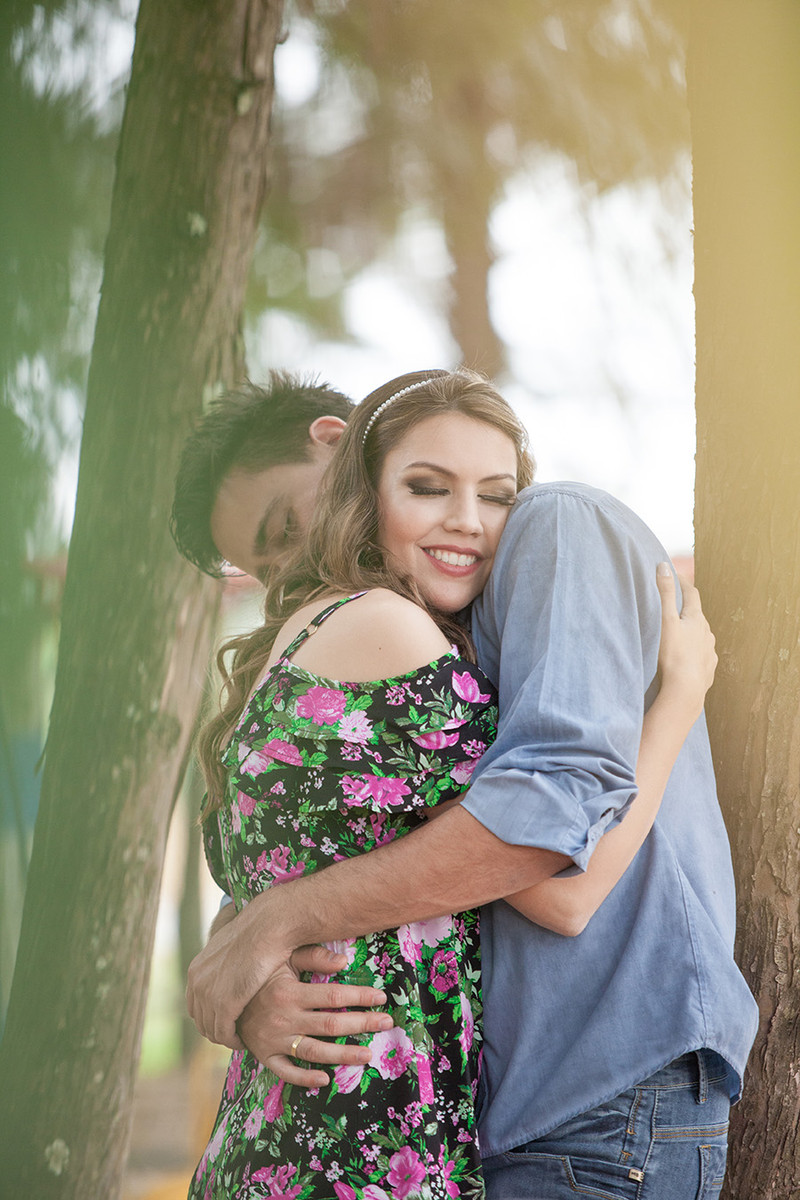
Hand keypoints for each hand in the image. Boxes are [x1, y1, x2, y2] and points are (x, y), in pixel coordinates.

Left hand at [186, 896, 287, 1047]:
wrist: (265, 928)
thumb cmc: (256, 934)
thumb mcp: (231, 948)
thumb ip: (224, 963)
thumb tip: (232, 969)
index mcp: (196, 970)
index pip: (195, 1005)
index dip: (209, 1017)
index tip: (226, 1022)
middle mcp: (196, 984)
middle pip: (201, 1020)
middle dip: (216, 1030)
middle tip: (234, 1035)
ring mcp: (208, 996)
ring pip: (211, 1030)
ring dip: (225, 1038)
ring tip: (241, 1039)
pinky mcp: (223, 1005)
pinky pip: (224, 1033)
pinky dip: (233, 1041)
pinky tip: (244, 1040)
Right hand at [237, 944, 391, 1086]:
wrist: (225, 996)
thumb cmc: (262, 974)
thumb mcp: (283, 958)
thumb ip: (313, 957)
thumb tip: (344, 961)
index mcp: (289, 992)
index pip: (333, 996)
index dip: (360, 996)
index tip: (381, 998)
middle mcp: (283, 1018)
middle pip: (330, 1025)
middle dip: (362, 1023)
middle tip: (386, 1022)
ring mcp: (273, 1040)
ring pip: (315, 1052)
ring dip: (343, 1055)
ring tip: (368, 1054)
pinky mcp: (264, 1055)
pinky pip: (286, 1072)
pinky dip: (304, 1078)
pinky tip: (326, 1080)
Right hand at [656, 563, 717, 721]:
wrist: (684, 691)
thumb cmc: (672, 654)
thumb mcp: (665, 620)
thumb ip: (664, 593)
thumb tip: (664, 566)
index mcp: (696, 619)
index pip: (692, 594)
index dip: (683, 583)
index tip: (674, 575)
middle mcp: (707, 634)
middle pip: (697, 616)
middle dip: (687, 609)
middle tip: (674, 606)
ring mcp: (709, 652)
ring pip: (701, 637)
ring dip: (692, 633)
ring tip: (680, 636)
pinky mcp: (708, 670)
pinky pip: (702, 657)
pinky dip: (694, 654)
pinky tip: (687, 659)